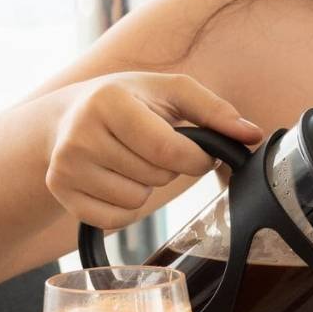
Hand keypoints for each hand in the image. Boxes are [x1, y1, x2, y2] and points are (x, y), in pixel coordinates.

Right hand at [46, 71, 260, 228]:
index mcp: (110, 101)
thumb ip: (215, 110)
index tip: (200, 154)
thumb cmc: (129, 102)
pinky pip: (114, 220)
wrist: (65, 118)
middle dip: (167, 169)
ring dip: (146, 187)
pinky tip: (116, 180)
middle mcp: (81, 134)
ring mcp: (65, 165)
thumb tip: (253, 135)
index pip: (167, 150)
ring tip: (130, 161)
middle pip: (155, 178)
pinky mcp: (60, 191)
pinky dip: (126, 208)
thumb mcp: (170, 91)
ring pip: (136, 201)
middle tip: (150, 148)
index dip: (196, 160)